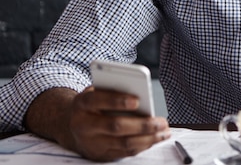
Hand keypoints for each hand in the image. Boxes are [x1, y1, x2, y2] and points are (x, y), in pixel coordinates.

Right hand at [26, 87, 169, 161]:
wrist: (72, 125)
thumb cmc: (93, 103)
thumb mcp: (97, 91)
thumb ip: (113, 90)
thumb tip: (141, 95)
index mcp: (82, 104)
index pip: (97, 101)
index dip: (117, 101)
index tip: (137, 100)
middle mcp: (83, 125)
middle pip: (115, 126)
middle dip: (142, 125)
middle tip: (161, 121)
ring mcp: (91, 143)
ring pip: (123, 143)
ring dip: (148, 138)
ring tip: (164, 131)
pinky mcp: (100, 155)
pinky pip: (125, 152)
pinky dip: (143, 145)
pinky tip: (156, 138)